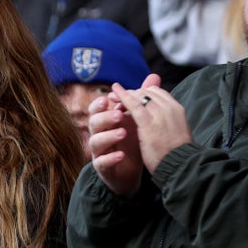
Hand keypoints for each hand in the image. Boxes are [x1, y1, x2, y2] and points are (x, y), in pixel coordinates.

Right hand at [88, 73, 162, 196]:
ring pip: (95, 141)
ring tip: (123, 133)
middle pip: (93, 122)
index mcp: (106, 122)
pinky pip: (102, 162)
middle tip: (119, 114)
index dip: (100, 103)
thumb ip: (144, 99)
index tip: (109, 98)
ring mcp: (100, 152)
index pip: (97, 109)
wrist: (134, 171)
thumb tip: (154, 76)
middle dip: (105, 116)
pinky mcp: (103, 168)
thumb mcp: (139, 120)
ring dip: (109, 135)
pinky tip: (121, 155)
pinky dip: (110, 158)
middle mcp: (100, 135)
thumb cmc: (133, 143)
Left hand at [110, 80, 193, 174]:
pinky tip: (114, 92)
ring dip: (126, 93)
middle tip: (118, 94)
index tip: (133, 97)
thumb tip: (158, 118)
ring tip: (113, 95)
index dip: (143, 93)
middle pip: (148, 92)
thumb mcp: (176, 131)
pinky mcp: (148, 122)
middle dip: (133, 92)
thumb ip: (167, 120)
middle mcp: (169, 107)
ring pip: (140, 96)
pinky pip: (133, 104)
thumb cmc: (177, 153)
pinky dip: (123, 96)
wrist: (181, 165)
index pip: (158, 93)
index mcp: (177, 109)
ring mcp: (159, 113)